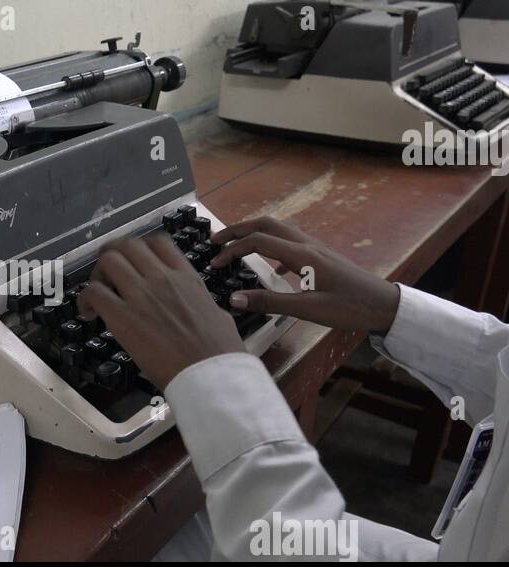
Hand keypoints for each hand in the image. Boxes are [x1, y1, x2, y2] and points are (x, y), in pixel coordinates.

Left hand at [77, 233, 246, 388]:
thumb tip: (203, 310)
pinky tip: (89, 313)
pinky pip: (94, 292)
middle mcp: (162, 278)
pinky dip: (85, 299)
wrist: (209, 374)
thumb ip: (202, 305)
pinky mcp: (123, 317)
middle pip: (127, 245)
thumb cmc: (219, 353)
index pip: (157, 242)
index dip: (139, 248)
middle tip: (108, 275)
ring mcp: (141, 295)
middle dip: (113, 256)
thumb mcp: (218, 315)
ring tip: (98, 293)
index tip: (133, 262)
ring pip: (108, 260)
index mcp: (186, 277)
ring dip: (98, 274)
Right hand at [209, 216, 399, 332]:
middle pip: (265, 224)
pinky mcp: (320, 255)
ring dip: (253, 232)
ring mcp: (315, 248)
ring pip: (277, 229)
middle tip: (216, 240)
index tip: (214, 263)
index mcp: (301, 255)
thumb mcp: (307, 310)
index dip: (231, 250)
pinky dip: (270, 244)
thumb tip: (235, 298)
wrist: (383, 305)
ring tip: (235, 244)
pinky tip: (269, 264)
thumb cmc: (350, 307)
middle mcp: (307, 245)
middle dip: (237, 228)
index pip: (257, 242)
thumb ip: (269, 302)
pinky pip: (288, 241)